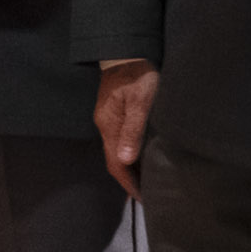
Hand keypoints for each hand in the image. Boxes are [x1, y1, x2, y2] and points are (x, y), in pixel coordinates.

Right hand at [93, 58, 158, 200]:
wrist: (126, 52)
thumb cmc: (138, 76)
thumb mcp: (140, 102)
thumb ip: (133, 130)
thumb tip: (125, 160)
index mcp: (110, 126)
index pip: (116, 164)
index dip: (129, 183)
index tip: (142, 198)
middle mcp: (105, 126)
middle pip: (113, 160)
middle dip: (128, 180)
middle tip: (145, 195)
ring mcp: (107, 119)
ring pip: (115, 151)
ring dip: (128, 168)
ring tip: (145, 180)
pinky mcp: (113, 113)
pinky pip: (118, 141)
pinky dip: (128, 155)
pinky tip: (139, 156)